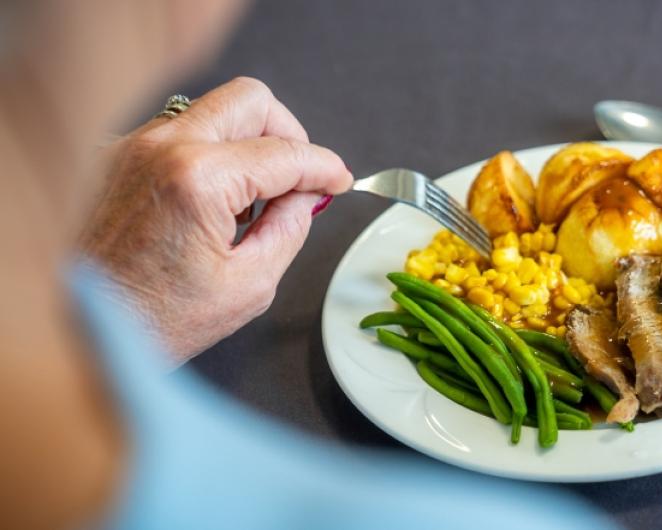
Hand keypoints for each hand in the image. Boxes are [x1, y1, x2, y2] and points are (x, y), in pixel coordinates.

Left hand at [82, 77, 351, 364]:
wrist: (77, 333)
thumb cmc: (155, 321)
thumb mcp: (250, 286)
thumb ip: (290, 228)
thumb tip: (306, 195)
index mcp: (199, 179)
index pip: (286, 153)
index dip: (325, 167)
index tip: (339, 180)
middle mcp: (161, 147)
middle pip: (251, 102)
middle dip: (288, 134)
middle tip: (299, 175)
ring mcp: (131, 145)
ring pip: (212, 112)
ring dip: (246, 143)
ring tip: (249, 200)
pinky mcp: (112, 156)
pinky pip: (176, 133)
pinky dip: (207, 154)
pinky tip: (210, 203)